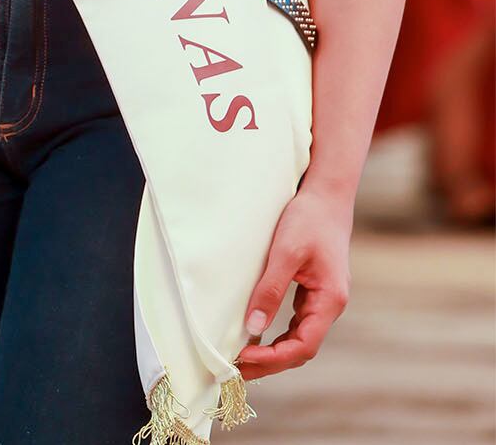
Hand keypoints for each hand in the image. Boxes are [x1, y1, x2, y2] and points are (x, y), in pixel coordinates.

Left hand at [236, 185, 352, 379]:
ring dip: (273, 351)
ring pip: (299, 338)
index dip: (273, 358)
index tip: (243, 359)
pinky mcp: (313, 291)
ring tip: (243, 360)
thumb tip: (253, 328)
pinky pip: (296, 323)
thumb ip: (271, 290)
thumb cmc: (308, 219)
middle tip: (236, 370)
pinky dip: (277, 334)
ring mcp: (322, 299)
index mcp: (329, 301)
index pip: (303, 345)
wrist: (326, 195)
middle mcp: (330, 306)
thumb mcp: (286, 252)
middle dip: (270, 362)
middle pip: (301, 348)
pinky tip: (256, 335)